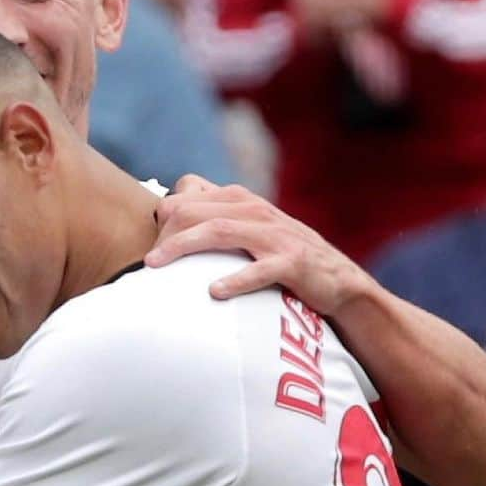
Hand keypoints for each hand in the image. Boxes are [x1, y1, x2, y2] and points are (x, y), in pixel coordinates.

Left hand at [146, 177, 371, 316]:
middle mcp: (255, 211)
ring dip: (184, 246)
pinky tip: (214, 291)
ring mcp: (274, 236)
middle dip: (166, 232)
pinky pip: (260, 270)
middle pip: (196, 210)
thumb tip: (167, 209)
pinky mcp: (293, 263)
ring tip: (156, 265)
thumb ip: (214, 215)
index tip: (151, 243)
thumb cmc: (282, 255)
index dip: (164, 216)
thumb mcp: (248, 228)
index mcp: (241, 200)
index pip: (188, 194)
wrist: (337, 279)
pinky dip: (236, 279)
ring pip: (219, 231)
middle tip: (147, 262)